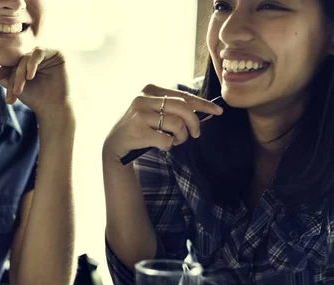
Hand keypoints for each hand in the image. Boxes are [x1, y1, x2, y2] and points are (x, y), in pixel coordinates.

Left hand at [0, 47, 69, 115]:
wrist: (54, 109)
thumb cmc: (35, 99)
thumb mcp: (11, 85)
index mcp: (25, 60)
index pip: (10, 62)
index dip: (0, 70)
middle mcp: (35, 55)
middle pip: (17, 60)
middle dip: (12, 76)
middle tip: (12, 93)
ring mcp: (46, 53)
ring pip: (25, 58)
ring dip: (20, 74)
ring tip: (20, 90)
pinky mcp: (56, 53)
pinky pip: (38, 52)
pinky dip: (32, 64)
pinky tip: (30, 77)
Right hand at [103, 84, 223, 161]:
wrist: (115, 144)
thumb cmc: (140, 127)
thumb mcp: (153, 111)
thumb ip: (174, 109)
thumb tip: (205, 111)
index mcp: (150, 89)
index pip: (183, 95)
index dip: (203, 104)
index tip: (217, 111)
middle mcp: (143, 98)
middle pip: (183, 107)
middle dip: (194, 123)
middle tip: (196, 134)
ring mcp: (140, 115)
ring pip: (177, 124)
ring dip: (181, 137)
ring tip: (176, 141)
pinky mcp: (138, 131)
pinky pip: (166, 140)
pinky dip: (169, 146)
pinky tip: (163, 146)